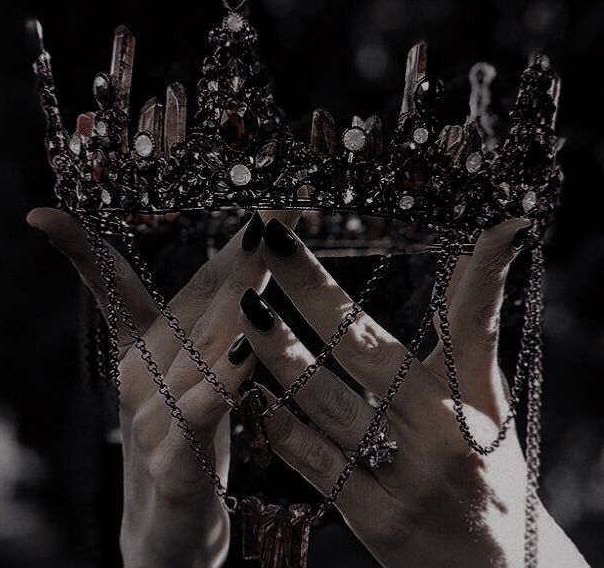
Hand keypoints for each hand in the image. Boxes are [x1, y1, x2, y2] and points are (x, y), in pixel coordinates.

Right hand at [28, 208, 297, 567]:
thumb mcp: (189, 375)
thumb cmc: (185, 439)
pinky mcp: (174, 465)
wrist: (164, 531)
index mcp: (144, 349)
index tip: (103, 195)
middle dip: (244, 248)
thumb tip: (236, 284)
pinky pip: (198, 414)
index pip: (133, 278)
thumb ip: (202, 328)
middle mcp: (141, 374)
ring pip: (200, 349)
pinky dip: (219, 383)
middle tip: (278, 203)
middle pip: (196, 299)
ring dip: (238, 296)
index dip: (122, 231)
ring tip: (268, 249)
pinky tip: (244, 353)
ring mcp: (154, 418)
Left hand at [239, 218, 589, 567]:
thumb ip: (472, 327)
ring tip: (246, 309)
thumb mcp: (486, 399)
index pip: (468, 316)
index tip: (448, 217)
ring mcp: (403, 477)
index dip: (467, 266)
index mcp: (467, 394)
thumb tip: (490, 242)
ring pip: (326, 401)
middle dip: (311, 287)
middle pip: (363, 347)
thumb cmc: (489, 469)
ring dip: (280, 352)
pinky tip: (251, 392)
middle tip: (270, 238)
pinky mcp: (374, 518)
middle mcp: (438, 431)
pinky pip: (314, 462)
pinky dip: (280, 424)